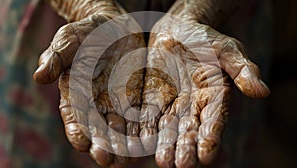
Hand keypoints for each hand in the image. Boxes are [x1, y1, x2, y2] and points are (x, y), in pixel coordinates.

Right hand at [33, 0, 145, 166]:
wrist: (117, 26)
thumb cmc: (89, 32)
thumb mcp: (70, 38)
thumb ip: (56, 56)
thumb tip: (39, 76)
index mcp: (76, 92)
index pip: (74, 115)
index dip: (77, 130)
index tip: (82, 144)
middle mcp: (96, 102)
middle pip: (98, 128)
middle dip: (102, 145)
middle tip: (107, 160)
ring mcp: (117, 101)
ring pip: (120, 128)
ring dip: (123, 144)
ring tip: (128, 158)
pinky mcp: (137, 97)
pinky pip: (140, 116)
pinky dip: (143, 130)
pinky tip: (146, 142)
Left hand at [141, 13, 269, 167]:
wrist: (177, 30)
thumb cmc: (205, 39)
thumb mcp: (227, 49)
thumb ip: (242, 69)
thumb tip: (262, 91)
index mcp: (214, 97)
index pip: (214, 120)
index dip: (211, 137)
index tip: (206, 154)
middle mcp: (193, 106)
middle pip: (190, 131)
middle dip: (186, 147)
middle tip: (182, 164)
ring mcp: (172, 104)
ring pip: (168, 128)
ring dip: (164, 145)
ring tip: (162, 161)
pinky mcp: (153, 99)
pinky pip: (148, 116)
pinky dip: (145, 130)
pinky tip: (140, 143)